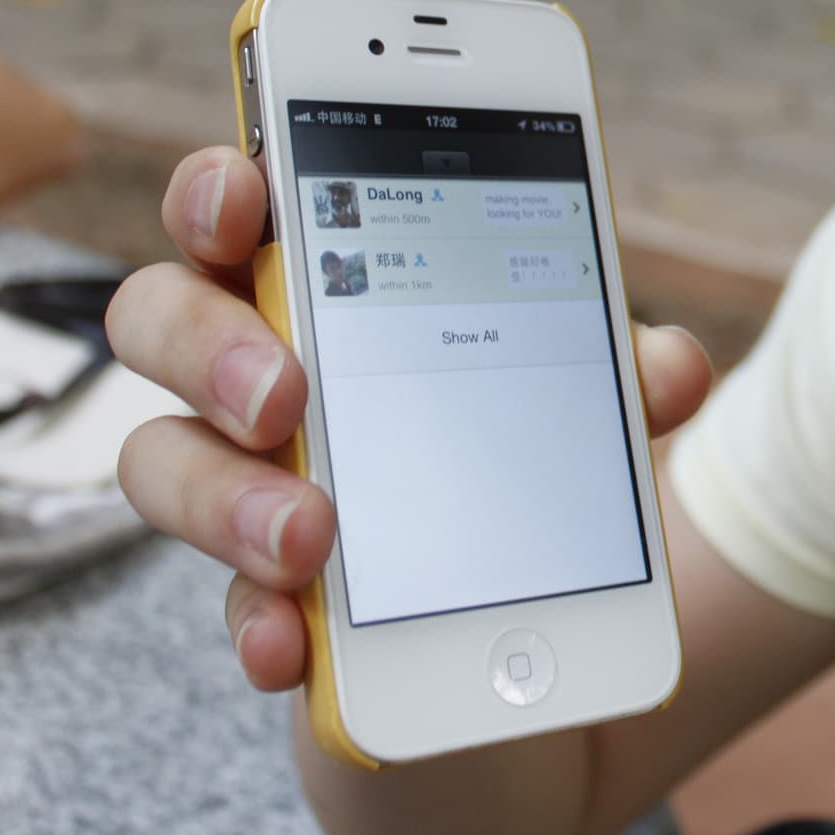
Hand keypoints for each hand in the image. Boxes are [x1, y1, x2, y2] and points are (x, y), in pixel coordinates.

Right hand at [107, 147, 713, 691]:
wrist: (528, 629)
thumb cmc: (522, 460)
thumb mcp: (588, 402)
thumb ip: (621, 373)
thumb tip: (673, 367)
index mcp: (328, 285)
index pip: (238, 210)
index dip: (220, 188)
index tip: (247, 191)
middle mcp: (261, 371)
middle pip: (161, 318)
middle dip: (209, 344)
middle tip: (284, 395)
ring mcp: (246, 483)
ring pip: (164, 461)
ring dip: (227, 495)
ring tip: (309, 537)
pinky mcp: (264, 597)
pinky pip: (225, 602)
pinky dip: (254, 622)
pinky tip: (290, 646)